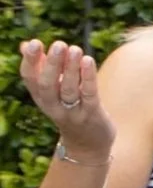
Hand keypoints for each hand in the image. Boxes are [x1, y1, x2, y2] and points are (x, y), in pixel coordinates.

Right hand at [18, 40, 113, 155]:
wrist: (86, 144)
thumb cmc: (68, 108)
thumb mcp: (52, 91)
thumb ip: (41, 67)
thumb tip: (26, 44)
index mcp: (41, 97)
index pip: (30, 79)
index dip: (31, 61)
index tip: (34, 43)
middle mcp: (53, 106)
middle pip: (48, 85)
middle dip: (53, 64)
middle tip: (59, 44)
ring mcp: (72, 111)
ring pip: (69, 89)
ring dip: (72, 68)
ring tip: (75, 49)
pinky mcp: (92, 113)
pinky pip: (89, 94)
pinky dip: (88, 77)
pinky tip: (88, 60)